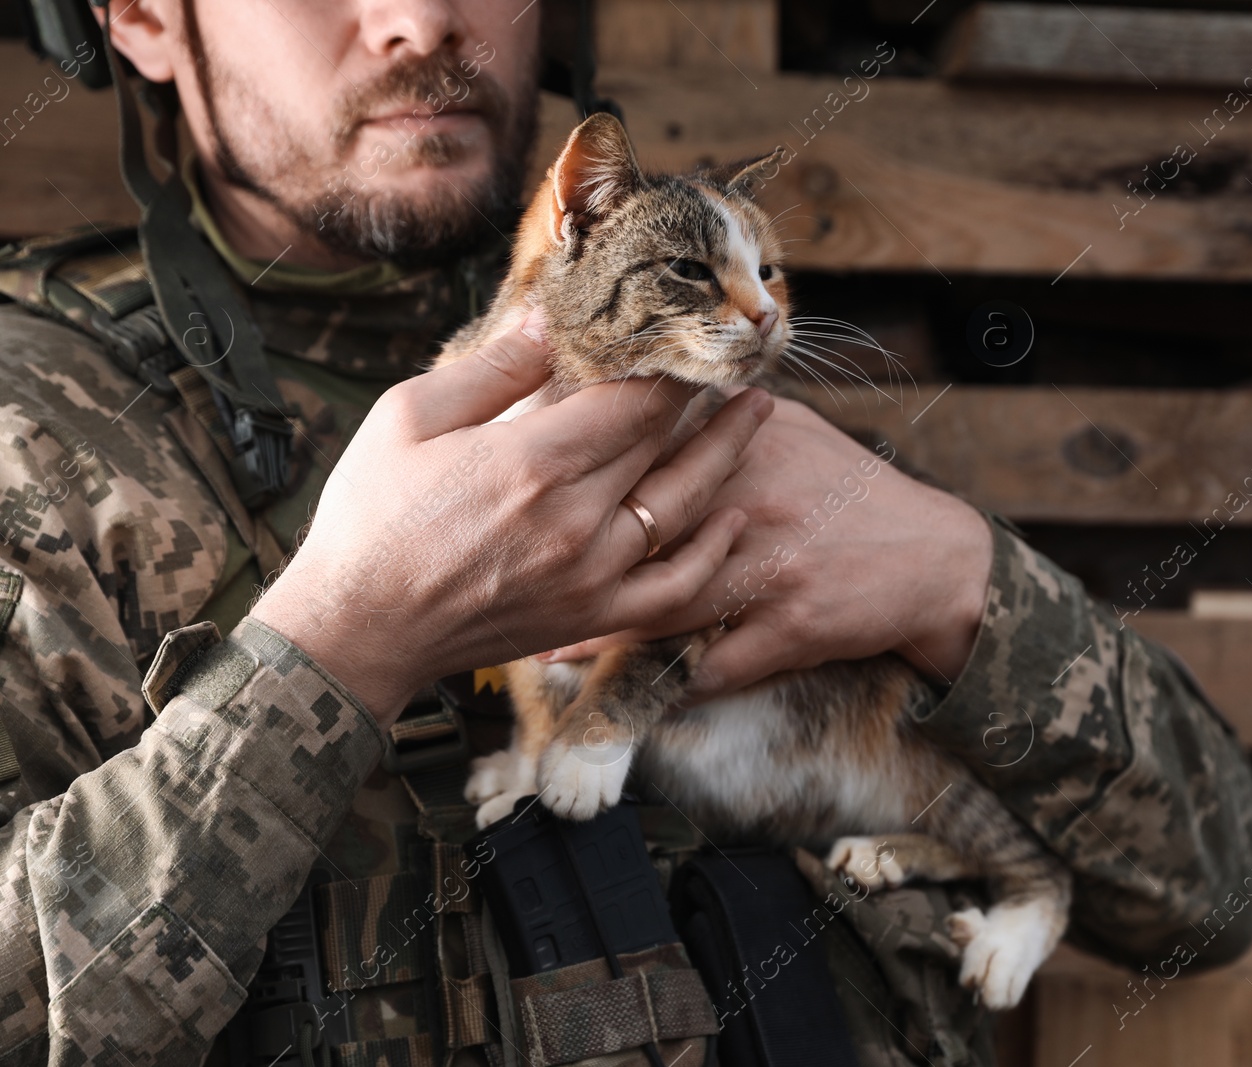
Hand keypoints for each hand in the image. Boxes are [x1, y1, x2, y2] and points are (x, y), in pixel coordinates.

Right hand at [251, 312, 773, 725]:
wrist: (361, 627)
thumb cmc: (372, 516)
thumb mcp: (408, 417)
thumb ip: (491, 369)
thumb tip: (552, 321)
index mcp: (533, 460)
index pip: (634, 397)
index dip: (671, 361)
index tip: (690, 331)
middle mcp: (578, 518)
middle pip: (668, 441)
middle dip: (707, 394)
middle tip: (738, 358)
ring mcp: (593, 573)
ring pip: (687, 504)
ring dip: (729, 453)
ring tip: (758, 412)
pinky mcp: (594, 617)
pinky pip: (676, 588)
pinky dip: (713, 553)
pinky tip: (731, 516)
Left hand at [537, 397, 992, 701]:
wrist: (931, 558)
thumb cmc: (850, 489)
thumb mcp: (793, 432)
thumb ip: (721, 415)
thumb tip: (652, 393)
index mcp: (747, 450)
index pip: (651, 455)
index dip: (588, 471)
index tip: (530, 480)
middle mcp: (752, 506)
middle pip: (645, 533)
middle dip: (577, 552)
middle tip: (514, 566)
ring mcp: (770, 571)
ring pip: (667, 606)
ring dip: (603, 628)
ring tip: (542, 636)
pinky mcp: (790, 628)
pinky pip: (716, 665)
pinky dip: (667, 682)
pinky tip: (618, 691)